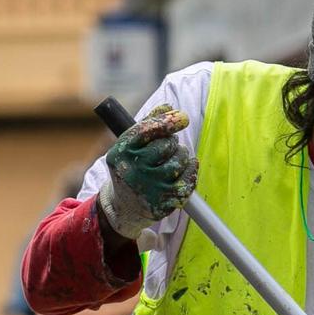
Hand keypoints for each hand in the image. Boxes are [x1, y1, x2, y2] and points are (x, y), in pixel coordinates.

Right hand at [99, 105, 195, 238]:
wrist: (124, 208)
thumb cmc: (130, 169)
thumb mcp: (129, 146)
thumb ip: (147, 124)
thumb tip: (169, 106)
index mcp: (121, 152)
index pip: (147, 130)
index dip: (168, 121)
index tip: (183, 117)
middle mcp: (134, 171)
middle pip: (166, 145)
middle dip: (172, 142)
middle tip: (167, 147)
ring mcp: (150, 188)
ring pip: (179, 161)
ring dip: (182, 155)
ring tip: (175, 158)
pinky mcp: (165, 202)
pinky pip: (189, 179)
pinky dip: (192, 169)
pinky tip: (187, 167)